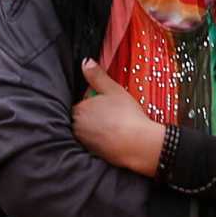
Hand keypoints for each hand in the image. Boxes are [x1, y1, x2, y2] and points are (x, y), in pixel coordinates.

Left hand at [72, 59, 162, 177]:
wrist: (138, 144)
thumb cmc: (126, 116)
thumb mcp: (113, 89)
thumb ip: (96, 75)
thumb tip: (85, 62)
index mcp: (79, 110)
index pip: (81, 102)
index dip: (95, 101)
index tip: (107, 102)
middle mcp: (77, 127)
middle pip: (83, 117)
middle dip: (95, 114)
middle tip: (114, 113)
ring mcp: (85, 142)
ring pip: (89, 130)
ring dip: (99, 128)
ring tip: (117, 125)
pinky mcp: (93, 154)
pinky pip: (96, 143)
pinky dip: (104, 140)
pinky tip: (116, 137)